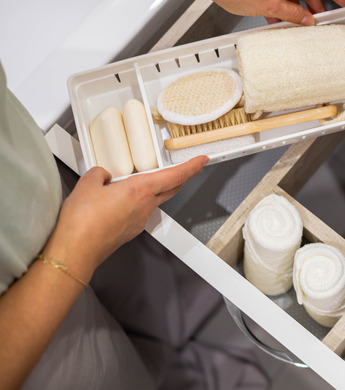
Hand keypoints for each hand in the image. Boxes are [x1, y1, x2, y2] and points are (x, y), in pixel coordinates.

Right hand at [42, 156, 207, 281]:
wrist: (75, 252)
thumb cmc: (82, 223)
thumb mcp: (87, 184)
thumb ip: (99, 174)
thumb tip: (103, 175)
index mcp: (139, 191)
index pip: (175, 176)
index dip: (191, 167)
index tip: (201, 160)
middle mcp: (144, 207)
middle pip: (170, 189)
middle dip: (180, 177)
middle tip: (185, 168)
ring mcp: (138, 221)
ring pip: (153, 201)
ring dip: (153, 190)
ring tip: (136, 182)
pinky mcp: (129, 231)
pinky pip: (138, 212)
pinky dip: (135, 203)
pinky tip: (118, 202)